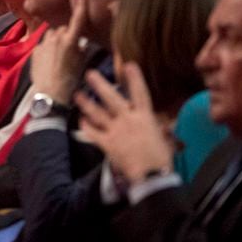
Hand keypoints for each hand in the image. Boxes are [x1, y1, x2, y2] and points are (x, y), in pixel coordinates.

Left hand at [28, 0, 87, 103]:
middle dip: (67, 35)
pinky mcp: (35, 49)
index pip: (77, 19)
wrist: (49, 94)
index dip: (80, 4)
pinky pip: (44, 44)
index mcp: (70, 41)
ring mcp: (43, 43)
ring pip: (53, 35)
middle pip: (64, 29)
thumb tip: (80, 42)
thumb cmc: (70, 80)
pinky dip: (47, 48)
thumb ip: (81, 48)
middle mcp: (56, 38)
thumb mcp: (82, 63)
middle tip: (70, 50)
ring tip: (59, 57)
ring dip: (56, 41)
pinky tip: (49, 61)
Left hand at [76, 63, 174, 185]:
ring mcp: (116, 131)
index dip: (135, 79)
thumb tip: (161, 127)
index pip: (140, 93)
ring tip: (77, 94)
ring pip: (97, 113)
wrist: (152, 175)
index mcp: (145, 117)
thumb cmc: (161, 158)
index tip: (129, 65)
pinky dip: (86, 126)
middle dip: (100, 84)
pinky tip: (81, 120)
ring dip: (86, 103)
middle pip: (112, 98)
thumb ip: (159, 129)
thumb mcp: (164, 139)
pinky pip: (92, 132)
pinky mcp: (107, 143)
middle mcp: (129, 120)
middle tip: (90, 74)